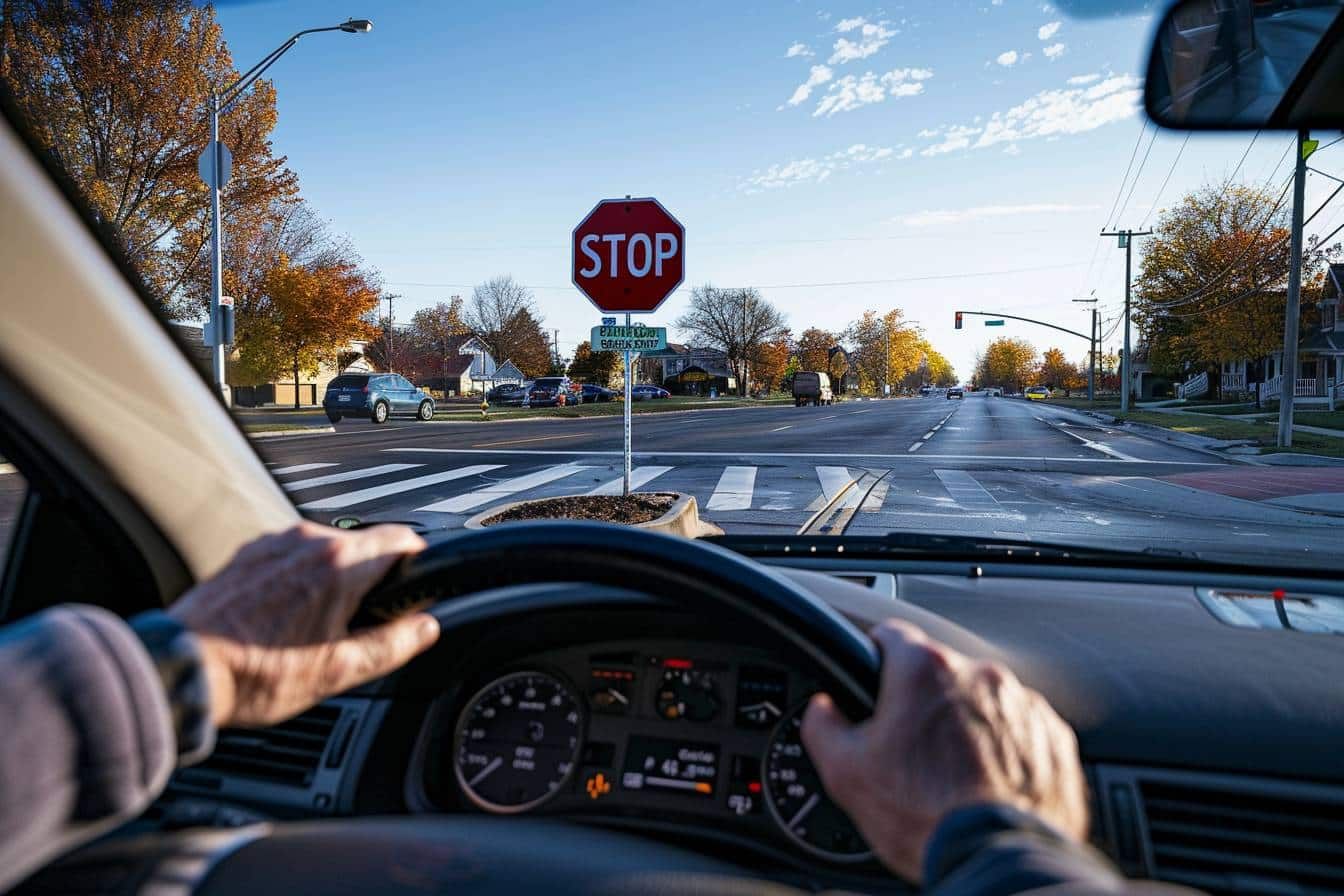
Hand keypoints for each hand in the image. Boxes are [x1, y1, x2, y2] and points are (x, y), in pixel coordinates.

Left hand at [169, 522, 438, 727]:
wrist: (181, 668)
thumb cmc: (254, 673)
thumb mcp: (338, 671)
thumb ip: (393, 644)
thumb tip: (426, 627)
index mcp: (340, 565)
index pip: (403, 540)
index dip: (419, 563)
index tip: (417, 586)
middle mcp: (308, 541)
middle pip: (364, 546)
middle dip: (372, 580)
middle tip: (363, 623)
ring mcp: (274, 544)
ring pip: (327, 552)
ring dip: (333, 580)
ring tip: (316, 628)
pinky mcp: (249, 554)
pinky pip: (292, 558)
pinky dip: (299, 581)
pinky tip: (284, 619)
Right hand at [801, 619, 1086, 881]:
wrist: (997, 859)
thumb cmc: (927, 817)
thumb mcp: (846, 773)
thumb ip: (823, 725)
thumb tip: (822, 710)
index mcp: (925, 670)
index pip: (889, 635)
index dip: (873, 659)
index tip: (873, 681)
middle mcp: (981, 676)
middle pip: (939, 673)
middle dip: (923, 704)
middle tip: (909, 750)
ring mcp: (1024, 705)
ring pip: (982, 701)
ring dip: (966, 726)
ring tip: (951, 775)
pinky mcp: (1054, 738)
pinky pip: (1020, 731)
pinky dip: (1004, 750)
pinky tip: (985, 784)